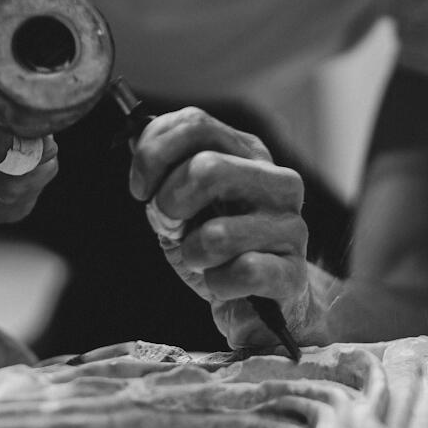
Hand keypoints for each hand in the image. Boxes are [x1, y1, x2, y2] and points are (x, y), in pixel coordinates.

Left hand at [129, 107, 324, 348]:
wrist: (259, 304)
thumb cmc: (216, 246)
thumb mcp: (182, 202)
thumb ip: (164, 169)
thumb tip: (134, 137)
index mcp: (248, 153)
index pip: (196, 124)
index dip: (152, 156)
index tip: (140, 189)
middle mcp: (278, 181)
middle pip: (207, 168)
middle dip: (169, 204)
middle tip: (169, 226)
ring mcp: (291, 226)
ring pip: (217, 234)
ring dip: (192, 255)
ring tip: (203, 261)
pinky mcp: (294, 272)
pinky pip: (242, 273)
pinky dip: (218, 284)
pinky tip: (226, 283)